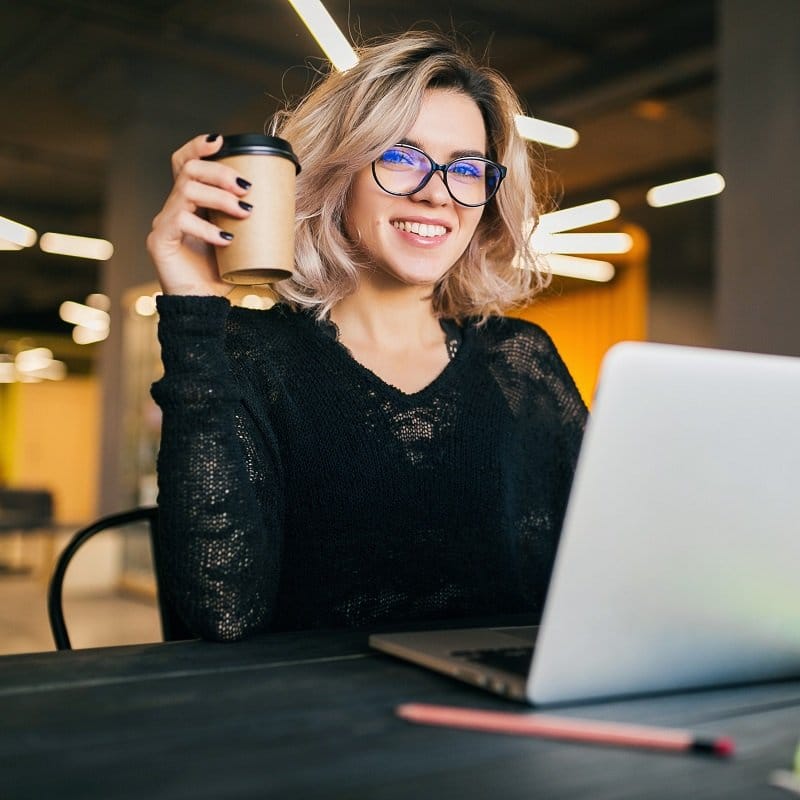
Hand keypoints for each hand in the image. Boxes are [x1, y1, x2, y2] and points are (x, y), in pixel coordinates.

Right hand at [146, 134, 252, 296]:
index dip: (198, 146)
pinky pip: (181, 223)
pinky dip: (207, 229)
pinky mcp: (160, 241)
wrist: (204, 306)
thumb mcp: (242, 241)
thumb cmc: (224, 274)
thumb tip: (292, 207)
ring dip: (219, 197)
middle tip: (246, 187)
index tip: (221, 141)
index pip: (184, 162)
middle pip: (188, 170)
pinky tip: (227, 239)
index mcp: (190, 203)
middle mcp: (173, 208)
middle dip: (219, 172)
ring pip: (186, 191)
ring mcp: (164, 223)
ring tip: (244, 212)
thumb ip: (253, 223)